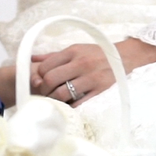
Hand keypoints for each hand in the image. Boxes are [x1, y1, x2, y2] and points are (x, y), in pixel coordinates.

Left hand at [33, 38, 155, 104]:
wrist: (125, 57)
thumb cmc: (96, 53)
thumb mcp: (76, 49)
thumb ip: (53, 55)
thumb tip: (30, 59)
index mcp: (73, 52)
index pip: (46, 66)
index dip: (39, 76)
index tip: (40, 81)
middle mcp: (81, 63)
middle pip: (51, 79)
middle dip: (44, 89)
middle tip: (45, 93)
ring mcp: (90, 78)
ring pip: (62, 93)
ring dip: (54, 99)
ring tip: (54, 100)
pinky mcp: (99, 90)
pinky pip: (78, 103)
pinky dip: (69, 106)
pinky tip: (67, 105)